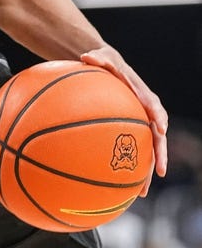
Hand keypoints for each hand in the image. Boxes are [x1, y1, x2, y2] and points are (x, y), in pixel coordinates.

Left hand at [81, 47, 168, 194]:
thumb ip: (97, 58)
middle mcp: (145, 112)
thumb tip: (85, 56)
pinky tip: (119, 186)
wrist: (106, 67)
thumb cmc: (103, 61)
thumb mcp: (101, 56)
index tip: (161, 128)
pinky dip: (128, 167)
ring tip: (140, 191)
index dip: (158, 116)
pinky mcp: (128, 131)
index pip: (154, 105)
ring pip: (147, 149)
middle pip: (156, 136)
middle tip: (158, 171)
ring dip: (145, 170)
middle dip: (160, 154)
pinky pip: (131, 150)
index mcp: (142, 94)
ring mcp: (138, 123)